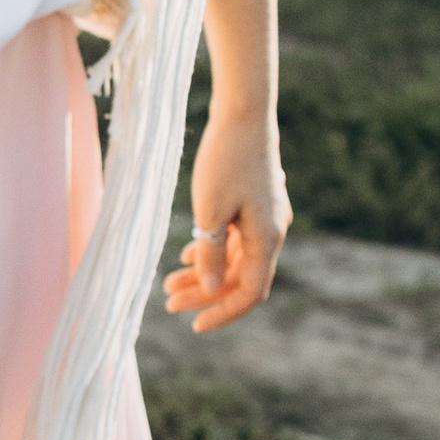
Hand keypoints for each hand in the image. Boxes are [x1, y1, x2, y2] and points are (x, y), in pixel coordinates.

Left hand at [163, 101, 289, 333]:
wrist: (244, 114)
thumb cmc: (225, 160)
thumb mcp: (209, 211)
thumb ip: (210, 254)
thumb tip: (211, 291)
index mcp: (266, 238)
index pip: (250, 292)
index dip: (223, 312)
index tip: (193, 325)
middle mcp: (272, 232)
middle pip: (240, 278)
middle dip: (205, 294)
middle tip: (168, 303)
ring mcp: (266, 218)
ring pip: (236, 259)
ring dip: (205, 273)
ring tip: (169, 284)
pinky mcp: (256, 204)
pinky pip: (236, 240)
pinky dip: (213, 251)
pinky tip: (188, 255)